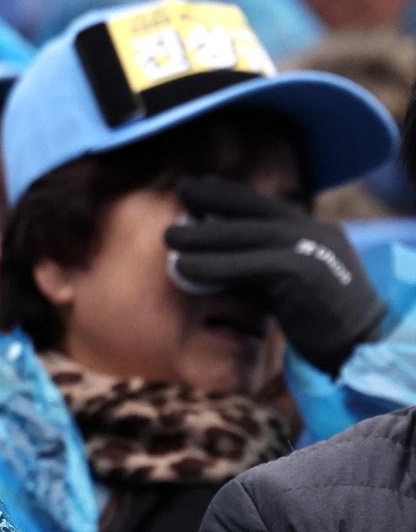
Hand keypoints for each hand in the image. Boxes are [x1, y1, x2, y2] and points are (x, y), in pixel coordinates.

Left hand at [167, 177, 385, 374]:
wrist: (362, 345)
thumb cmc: (322, 322)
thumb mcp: (291, 283)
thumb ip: (263, 265)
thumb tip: (215, 258)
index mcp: (315, 231)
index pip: (267, 205)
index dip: (230, 194)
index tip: (199, 185)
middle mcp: (315, 232)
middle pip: (256, 208)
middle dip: (215, 196)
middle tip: (181, 188)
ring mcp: (311, 249)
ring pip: (247, 234)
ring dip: (204, 235)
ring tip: (170, 236)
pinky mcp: (303, 272)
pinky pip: (249, 264)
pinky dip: (214, 265)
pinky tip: (185, 267)